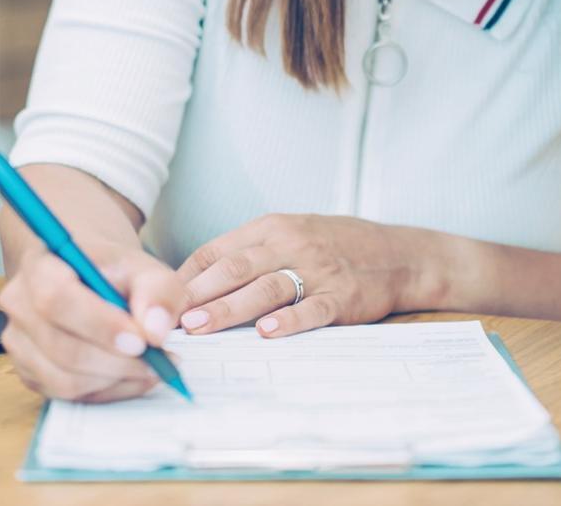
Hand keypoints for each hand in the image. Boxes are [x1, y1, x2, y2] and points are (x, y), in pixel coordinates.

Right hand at [0, 241, 185, 402]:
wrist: (88, 276)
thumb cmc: (112, 271)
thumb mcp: (143, 268)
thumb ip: (157, 291)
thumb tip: (155, 331)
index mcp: (41, 264)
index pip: (57, 298)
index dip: (99, 325)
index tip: (140, 340)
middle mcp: (19, 304)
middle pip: (60, 347)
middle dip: (116, 362)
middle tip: (158, 362)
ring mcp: (19, 342)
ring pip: (64, 380)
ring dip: (115, 381)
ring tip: (150, 368)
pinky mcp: (28, 371)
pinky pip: (67, 396)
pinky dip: (106, 391)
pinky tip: (129, 375)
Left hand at [175, 214, 432, 338]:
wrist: (399, 254)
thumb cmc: (334, 246)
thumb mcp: (290, 234)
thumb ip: (248, 253)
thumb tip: (194, 281)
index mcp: (271, 227)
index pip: (217, 250)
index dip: (187, 277)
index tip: (161, 300)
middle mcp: (290, 244)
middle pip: (235, 268)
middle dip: (199, 294)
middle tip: (170, 316)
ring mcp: (317, 270)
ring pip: (266, 288)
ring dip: (230, 309)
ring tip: (201, 327)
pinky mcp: (342, 297)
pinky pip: (312, 309)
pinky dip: (289, 321)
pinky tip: (268, 333)